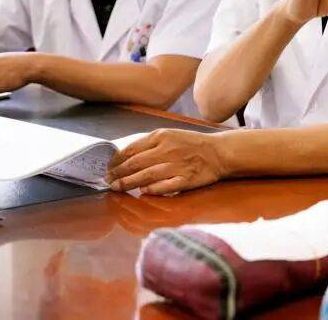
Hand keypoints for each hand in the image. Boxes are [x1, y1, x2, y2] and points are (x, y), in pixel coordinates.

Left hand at [106, 129, 225, 194]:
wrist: (219, 152)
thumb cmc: (192, 144)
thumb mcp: (170, 135)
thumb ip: (149, 144)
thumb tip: (126, 158)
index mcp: (161, 136)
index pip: (132, 149)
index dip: (116, 160)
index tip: (108, 168)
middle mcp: (167, 150)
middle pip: (135, 164)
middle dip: (118, 174)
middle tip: (108, 181)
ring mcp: (177, 165)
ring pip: (146, 176)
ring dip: (128, 183)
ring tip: (117, 188)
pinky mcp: (186, 179)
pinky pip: (164, 186)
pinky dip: (152, 190)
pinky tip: (143, 192)